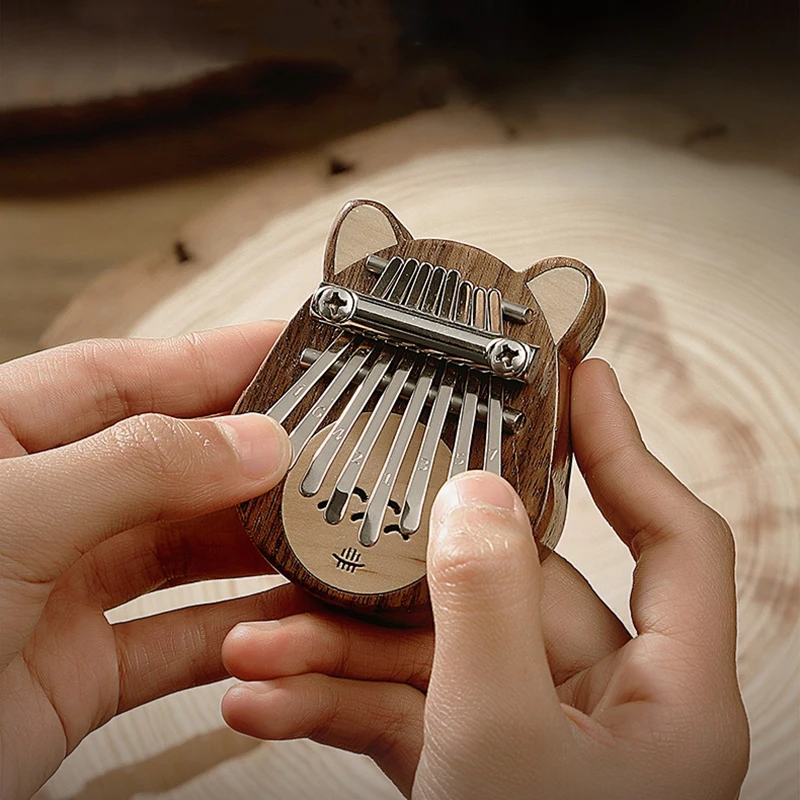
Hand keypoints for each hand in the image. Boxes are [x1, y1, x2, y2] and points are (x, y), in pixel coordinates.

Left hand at [0, 324, 310, 799]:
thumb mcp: (14, 517)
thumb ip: (139, 466)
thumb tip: (255, 440)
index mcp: (2, 441)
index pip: (128, 376)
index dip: (215, 357)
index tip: (292, 346)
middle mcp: (43, 508)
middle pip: (173, 462)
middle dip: (254, 454)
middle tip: (331, 441)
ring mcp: (67, 589)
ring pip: (189, 550)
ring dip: (259, 543)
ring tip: (325, 522)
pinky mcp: (86, 669)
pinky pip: (185, 636)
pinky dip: (242, 628)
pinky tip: (291, 613)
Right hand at [221, 359, 749, 798]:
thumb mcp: (502, 742)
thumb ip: (489, 605)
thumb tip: (475, 496)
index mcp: (666, 695)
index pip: (672, 535)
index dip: (625, 448)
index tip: (580, 380)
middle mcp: (603, 704)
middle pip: (509, 591)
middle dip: (404, 579)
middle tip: (346, 523)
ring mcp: (529, 733)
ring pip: (438, 653)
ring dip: (344, 650)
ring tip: (262, 643)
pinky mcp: (468, 765)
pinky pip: (404, 711)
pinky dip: (338, 702)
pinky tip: (269, 697)